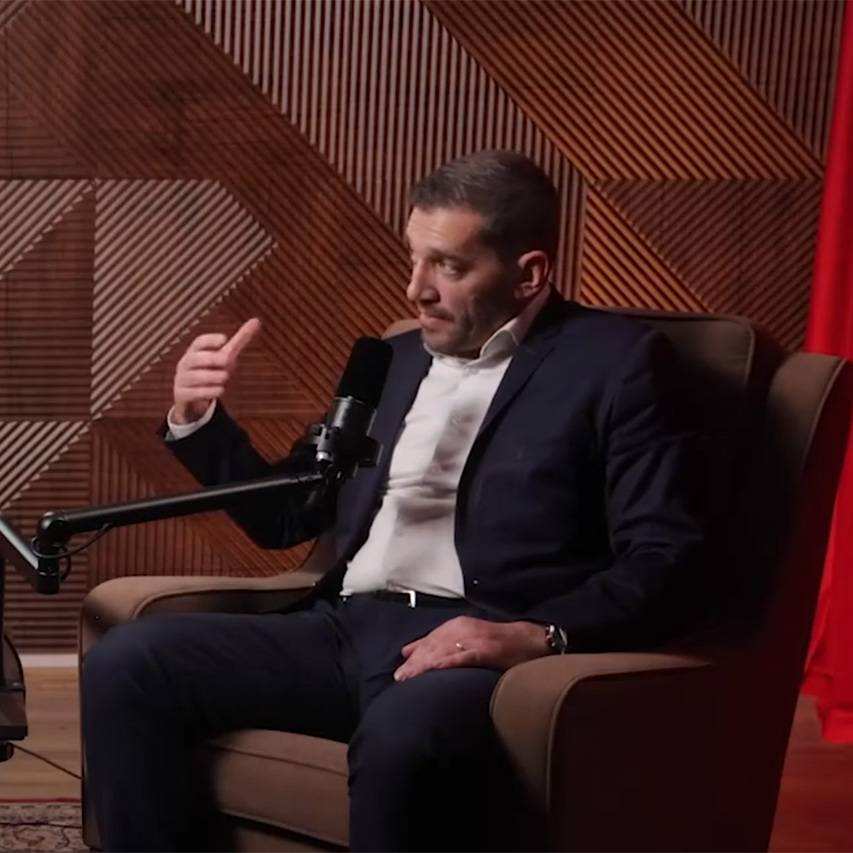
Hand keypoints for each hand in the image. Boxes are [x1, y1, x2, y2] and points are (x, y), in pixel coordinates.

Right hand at [172, 318, 260, 423]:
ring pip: (194, 376)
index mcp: (195, 351)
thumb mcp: (225, 356)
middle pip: (195, 358)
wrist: (191, 396)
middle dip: (211, 358)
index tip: (224, 339)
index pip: (199, 342)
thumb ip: (239, 340)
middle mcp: (186, 364)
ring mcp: (182, 380)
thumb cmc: (210, 370)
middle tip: (228, 361)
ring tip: (225, 376)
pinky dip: (206, 392)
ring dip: (211, 376)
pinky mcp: (182, 395)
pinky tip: (219, 390)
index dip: (210, 340)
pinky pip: (191, 393)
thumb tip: (257, 321)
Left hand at [394, 616, 548, 681]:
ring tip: (411, 678)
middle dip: (416, 663)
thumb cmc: (500, 643)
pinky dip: (448, 662)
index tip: (400, 672)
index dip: (414, 656)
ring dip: (426, 664)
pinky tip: (436, 669)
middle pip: (434, 645)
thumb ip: (440, 644)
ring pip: (444, 650)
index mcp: (457, 626)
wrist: (531, 639)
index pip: (430, 641)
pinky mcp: (487, 649)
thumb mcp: (467, 638)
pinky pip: (464, 656)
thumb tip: (408, 652)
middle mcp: (463, 629)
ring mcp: (475, 638)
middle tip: (400, 679)